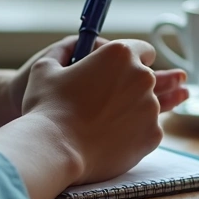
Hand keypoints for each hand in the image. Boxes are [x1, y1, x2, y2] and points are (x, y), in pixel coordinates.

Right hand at [20, 39, 169, 183]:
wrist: (55, 150)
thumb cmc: (48, 107)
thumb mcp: (46, 68)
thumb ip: (65, 52)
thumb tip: (74, 48)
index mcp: (120, 54)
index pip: (143, 50)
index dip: (131, 59)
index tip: (120, 71)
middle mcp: (142, 77)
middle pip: (145, 79)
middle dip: (129, 87)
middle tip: (104, 101)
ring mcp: (151, 107)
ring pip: (147, 106)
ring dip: (131, 110)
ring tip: (101, 123)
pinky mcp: (153, 135)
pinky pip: (147, 130)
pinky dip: (133, 134)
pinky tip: (109, 139)